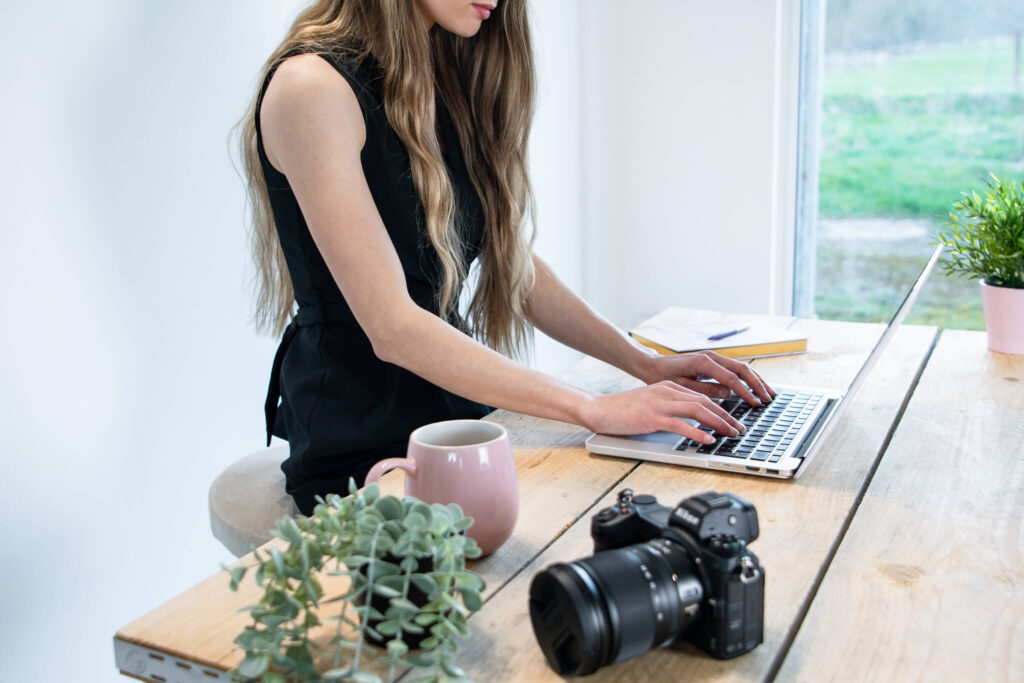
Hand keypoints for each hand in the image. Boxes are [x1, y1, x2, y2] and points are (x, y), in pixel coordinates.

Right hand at [579, 381, 745, 443]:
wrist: (599, 409)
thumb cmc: (622, 410)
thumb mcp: (651, 404)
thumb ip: (671, 408)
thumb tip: (691, 421)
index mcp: (668, 387)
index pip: (702, 396)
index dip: (722, 409)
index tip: (734, 420)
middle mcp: (666, 392)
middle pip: (704, 402)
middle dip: (726, 416)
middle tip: (739, 429)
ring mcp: (659, 404)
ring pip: (697, 411)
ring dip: (718, 423)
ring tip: (731, 434)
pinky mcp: (652, 417)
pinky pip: (680, 425)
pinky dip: (697, 432)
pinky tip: (708, 440)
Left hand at [636, 350, 775, 404]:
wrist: (653, 365)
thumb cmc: (663, 376)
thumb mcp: (682, 386)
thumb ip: (705, 390)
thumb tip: (729, 394)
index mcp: (704, 363)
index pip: (731, 378)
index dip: (745, 392)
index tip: (755, 403)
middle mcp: (712, 357)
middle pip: (742, 369)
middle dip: (757, 384)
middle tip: (769, 399)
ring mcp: (714, 358)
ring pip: (741, 367)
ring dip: (756, 380)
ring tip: (769, 393)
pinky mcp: (713, 361)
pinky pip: (735, 369)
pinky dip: (747, 378)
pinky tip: (754, 388)